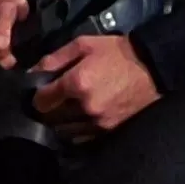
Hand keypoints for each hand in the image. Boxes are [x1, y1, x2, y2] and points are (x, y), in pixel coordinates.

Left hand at [29, 34, 161, 140]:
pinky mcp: (109, 132)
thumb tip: (32, 72)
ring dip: (61, 123)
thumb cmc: (115, 52)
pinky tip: (80, 119)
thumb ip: (54, 59)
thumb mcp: (82, 45)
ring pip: (64, 131)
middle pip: (51, 118)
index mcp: (77, 83)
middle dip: (49, 109)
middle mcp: (85, 107)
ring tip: (66, 111)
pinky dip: (76, 131)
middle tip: (53, 100)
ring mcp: (98, 123)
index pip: (41, 101)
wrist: (152, 67)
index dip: (38, 96)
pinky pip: (81, 138)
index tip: (43, 91)